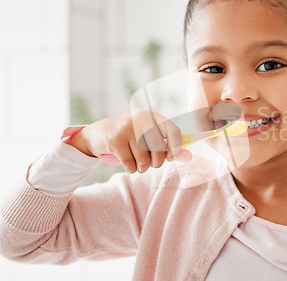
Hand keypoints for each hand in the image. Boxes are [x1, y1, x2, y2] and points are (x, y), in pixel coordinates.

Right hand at [65, 111, 191, 172]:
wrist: (97, 134)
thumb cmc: (130, 138)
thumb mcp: (148, 138)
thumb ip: (169, 146)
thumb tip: (189, 156)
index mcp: (152, 117)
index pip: (173, 129)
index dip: (176, 147)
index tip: (171, 157)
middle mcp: (141, 120)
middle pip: (159, 148)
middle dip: (156, 163)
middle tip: (150, 165)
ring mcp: (127, 129)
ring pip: (144, 159)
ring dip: (143, 168)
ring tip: (138, 165)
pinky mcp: (115, 140)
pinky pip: (131, 164)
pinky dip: (131, 169)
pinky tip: (128, 164)